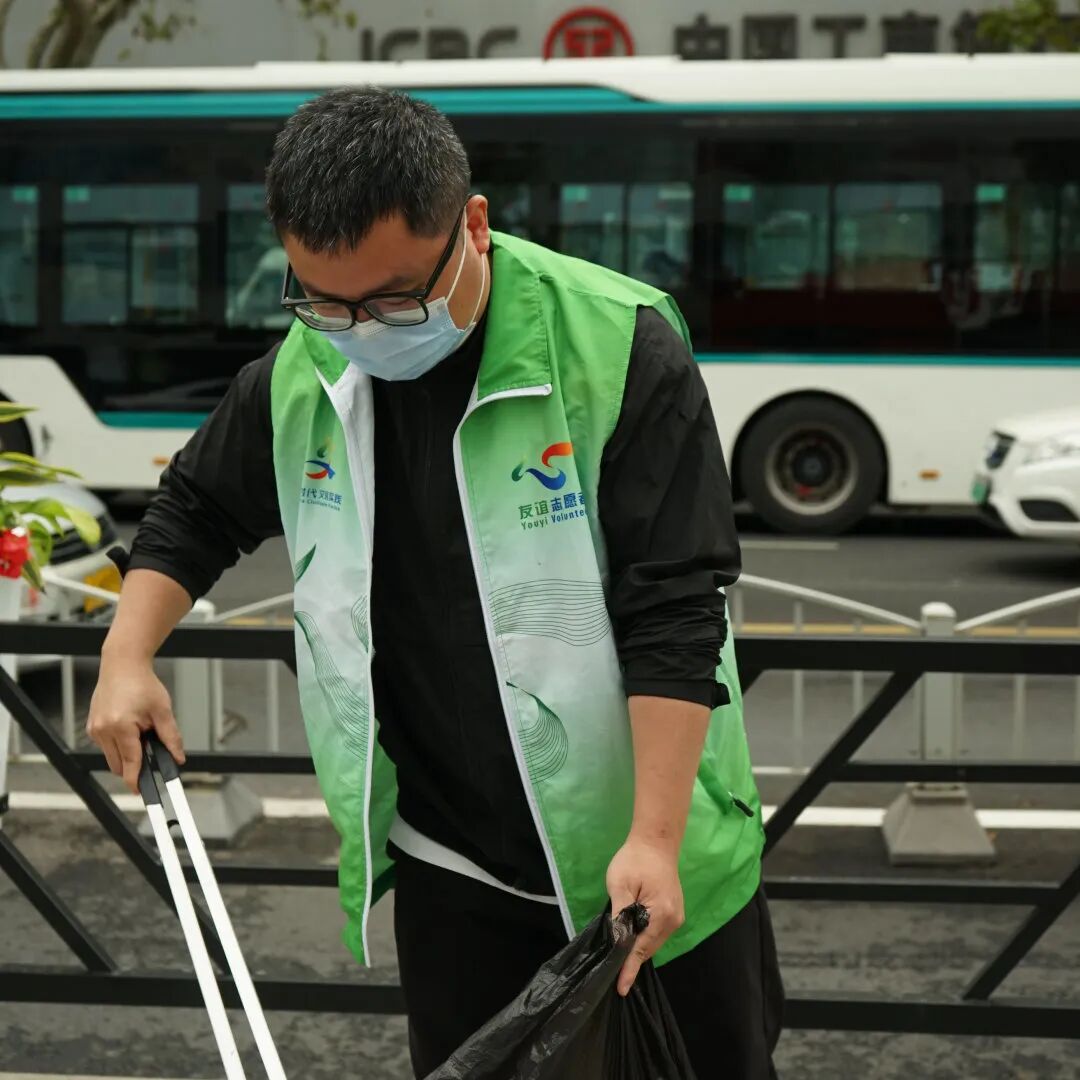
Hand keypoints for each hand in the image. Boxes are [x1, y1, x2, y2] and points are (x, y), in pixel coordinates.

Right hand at [86, 659, 185, 793]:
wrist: (122, 666)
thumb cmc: (142, 684)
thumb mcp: (162, 710)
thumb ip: (171, 737)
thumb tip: (178, 758)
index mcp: (121, 727)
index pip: (131, 763)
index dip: (137, 780)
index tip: (142, 793)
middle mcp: (103, 730)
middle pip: (119, 765)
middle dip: (135, 764)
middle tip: (150, 748)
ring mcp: (95, 729)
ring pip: (112, 757)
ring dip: (127, 753)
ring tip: (140, 731)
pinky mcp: (92, 727)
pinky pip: (106, 746)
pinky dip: (119, 744)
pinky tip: (129, 727)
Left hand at [606, 835, 684, 995]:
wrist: (655, 841)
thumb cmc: (634, 860)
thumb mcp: (620, 885)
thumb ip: (620, 916)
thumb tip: (618, 941)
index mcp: (661, 914)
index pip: (641, 948)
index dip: (629, 968)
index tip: (621, 988)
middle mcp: (673, 920)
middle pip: (649, 948)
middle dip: (632, 960)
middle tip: (613, 973)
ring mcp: (676, 916)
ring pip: (653, 942)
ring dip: (638, 948)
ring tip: (619, 958)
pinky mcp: (674, 911)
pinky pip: (657, 933)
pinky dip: (644, 938)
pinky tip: (631, 938)